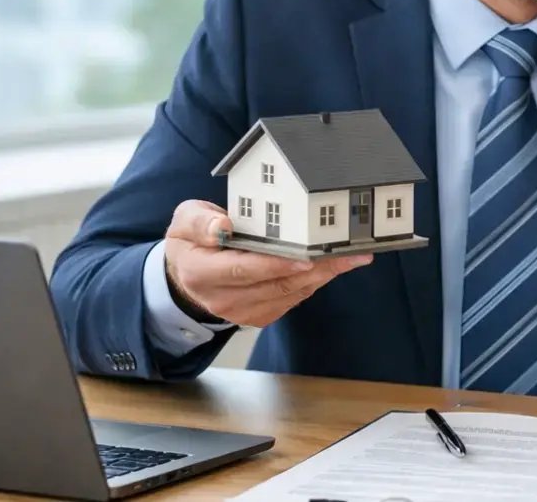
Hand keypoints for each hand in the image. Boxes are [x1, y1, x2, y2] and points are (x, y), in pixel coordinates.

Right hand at [163, 200, 372, 327]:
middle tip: (346, 253)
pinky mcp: (259, 316)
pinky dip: (314, 282)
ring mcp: (242, 312)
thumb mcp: (185, 221)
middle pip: (275, 284)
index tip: (306, 257)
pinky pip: (292, 299)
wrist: (188, 275)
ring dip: (323, 275)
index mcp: (200, 273)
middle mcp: (222, 299)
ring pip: (289, 293)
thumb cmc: (192, 241)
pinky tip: (333, 266)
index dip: (276, 264)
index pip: (242, 270)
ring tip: (351, 257)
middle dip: (315, 268)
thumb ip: (201, 221)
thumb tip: (223, 226)